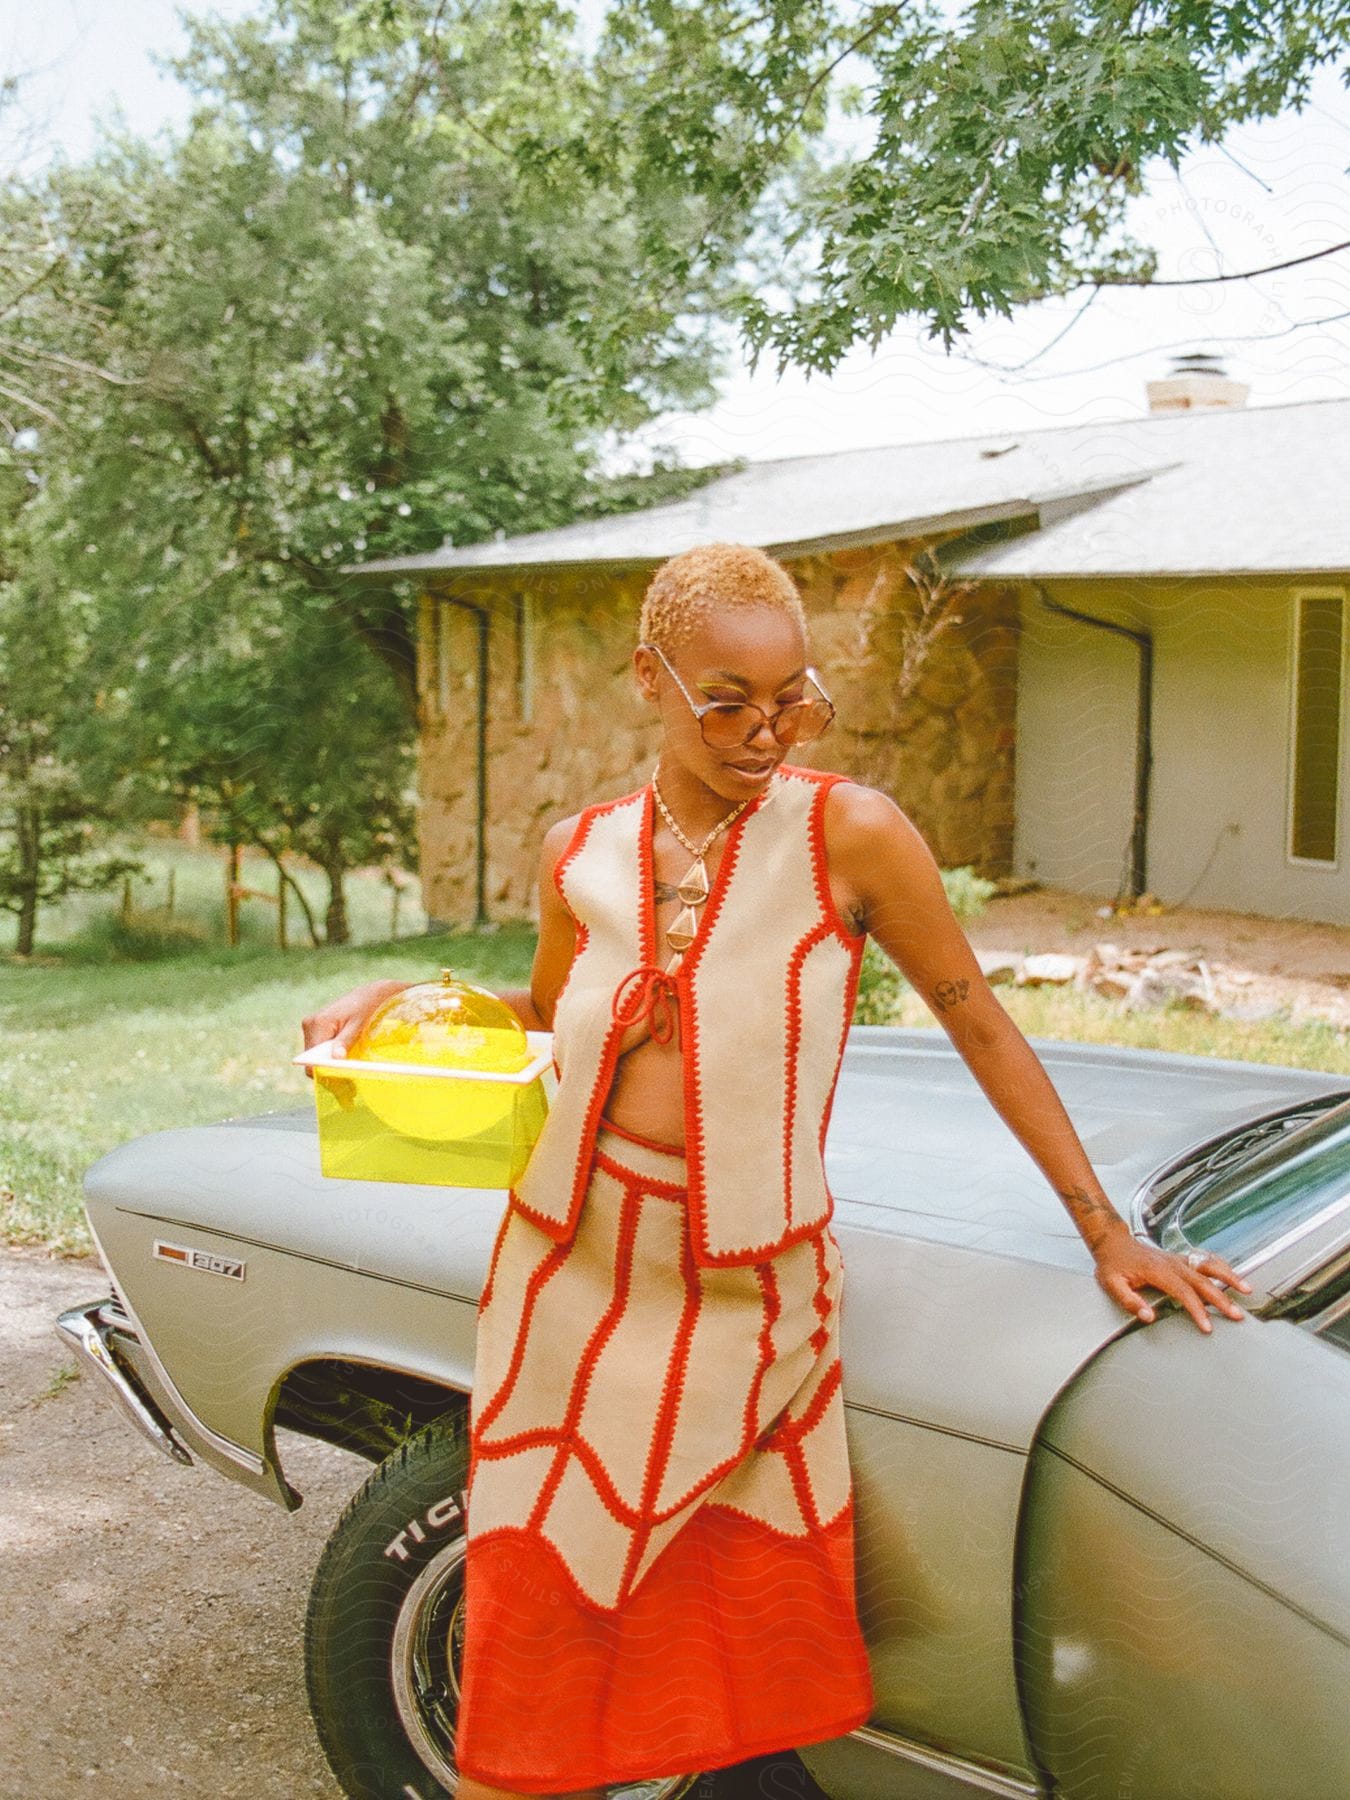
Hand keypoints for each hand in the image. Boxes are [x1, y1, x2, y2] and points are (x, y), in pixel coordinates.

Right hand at [299, 980, 410, 1078]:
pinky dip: (329, 1056)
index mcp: (318, 1023)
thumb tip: (335, 1058)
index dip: (321, 1071)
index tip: (338, 1081)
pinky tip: (343, 1058)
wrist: (368, 995)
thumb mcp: (358, 1026)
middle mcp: (309, 1024)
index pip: (310, 1057)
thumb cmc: (365, 1008)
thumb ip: (345, 1042)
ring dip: (328, 1063)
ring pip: (314, 1055)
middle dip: (326, 1069)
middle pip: (311, 1058)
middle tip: (347, 1081)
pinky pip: (318, 1048)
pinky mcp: (316, 1028)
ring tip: (347, 1068)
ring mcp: (311, 1026)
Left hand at [1090, 1222, 1252, 1332]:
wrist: (1112, 1242)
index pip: (1183, 1291)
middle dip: (1221, 1299)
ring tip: (1247, 1290)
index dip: (1197, 1309)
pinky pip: (1206, 1261)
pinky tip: (1234, 1275)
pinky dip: (1222, 1267)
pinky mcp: (1181, 1259)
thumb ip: (1130, 1301)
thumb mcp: (1112, 1284)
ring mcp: (1179, 1259)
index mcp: (1157, 1270)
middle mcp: (1172, 1263)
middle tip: (1236, 1315)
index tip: (1207, 1326)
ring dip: (1229, 1277)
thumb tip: (1148, 1316)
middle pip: (1202, 1281)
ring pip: (1209, 1267)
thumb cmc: (1112, 1264)